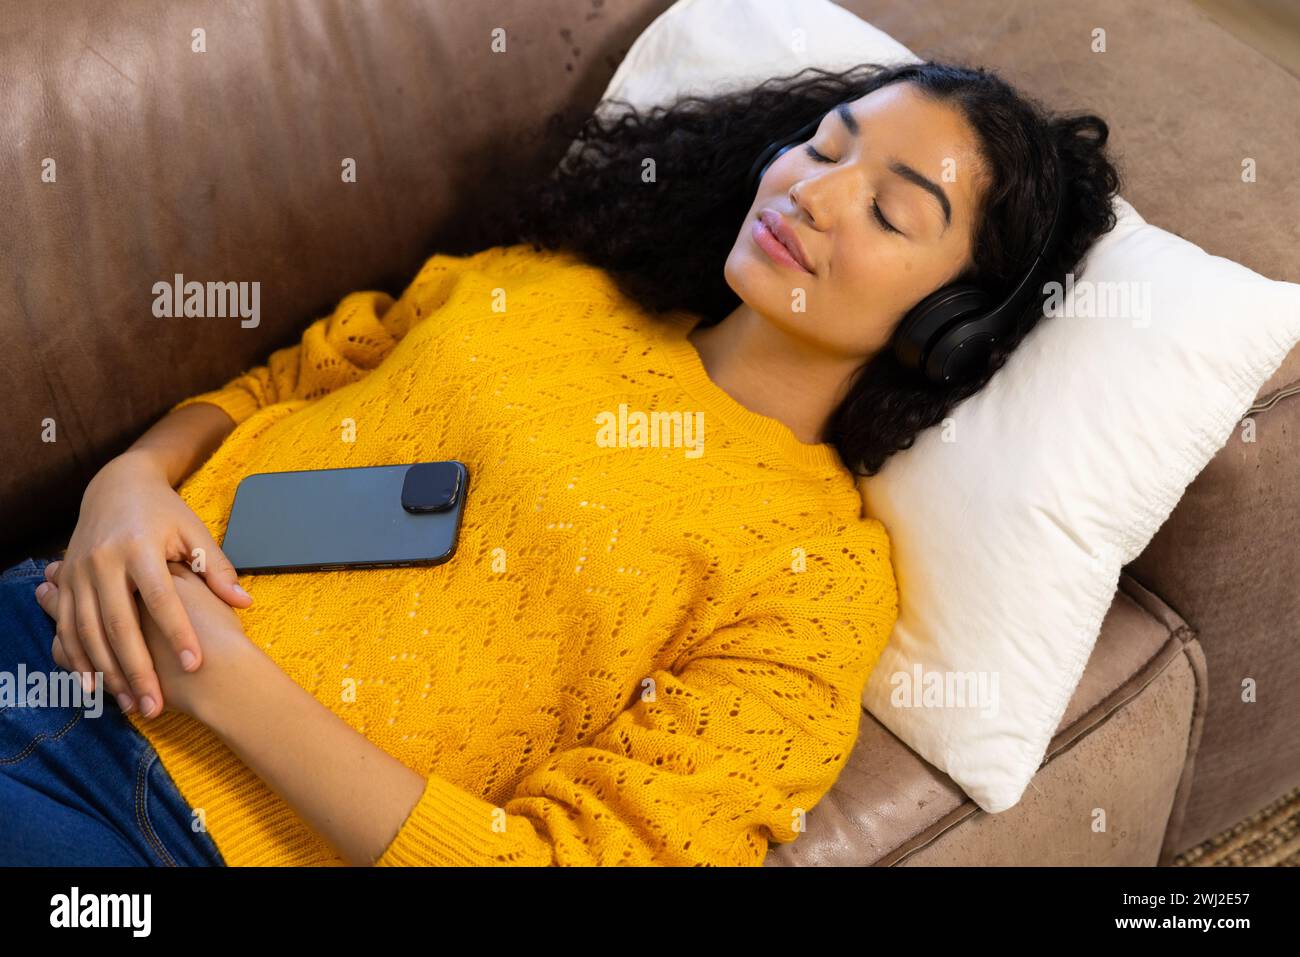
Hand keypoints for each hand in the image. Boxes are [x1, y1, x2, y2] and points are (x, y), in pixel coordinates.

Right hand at [47, 451, 251, 716]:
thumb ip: (216, 568)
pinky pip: (66, 628)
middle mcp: (104, 561)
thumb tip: (244, 602)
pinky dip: (78, 659)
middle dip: (137, 668)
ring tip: (131, 703)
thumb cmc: (164, 512)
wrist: (116, 485)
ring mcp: (79, 573)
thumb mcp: (193, 531)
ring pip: (87, 632)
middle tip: (155, 704)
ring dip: (107, 672)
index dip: (178, 632)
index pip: (161, 598)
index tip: (196, 664)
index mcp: (140, 547)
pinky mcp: (66, 583)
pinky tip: (95, 687)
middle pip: (119, 623)